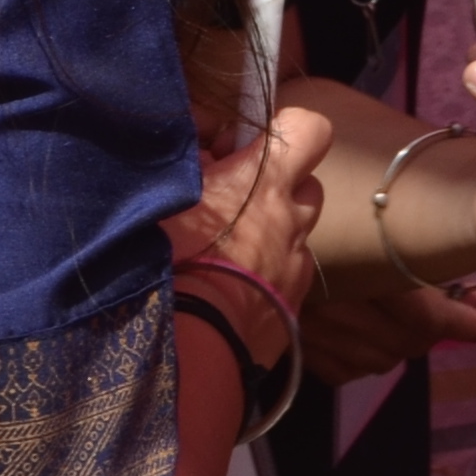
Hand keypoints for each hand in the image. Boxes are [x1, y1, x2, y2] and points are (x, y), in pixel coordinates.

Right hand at [168, 98, 329, 353]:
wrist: (186, 347)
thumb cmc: (166, 258)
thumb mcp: (164, 193)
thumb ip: (192, 163)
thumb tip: (208, 153)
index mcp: (265, 179)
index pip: (310, 128)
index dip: (287, 131)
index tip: (248, 148)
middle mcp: (293, 217)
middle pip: (307, 185)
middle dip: (278, 188)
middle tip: (235, 202)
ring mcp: (297, 265)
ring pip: (298, 234)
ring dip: (275, 234)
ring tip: (231, 251)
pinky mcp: (293, 310)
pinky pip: (288, 279)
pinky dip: (268, 277)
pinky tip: (233, 290)